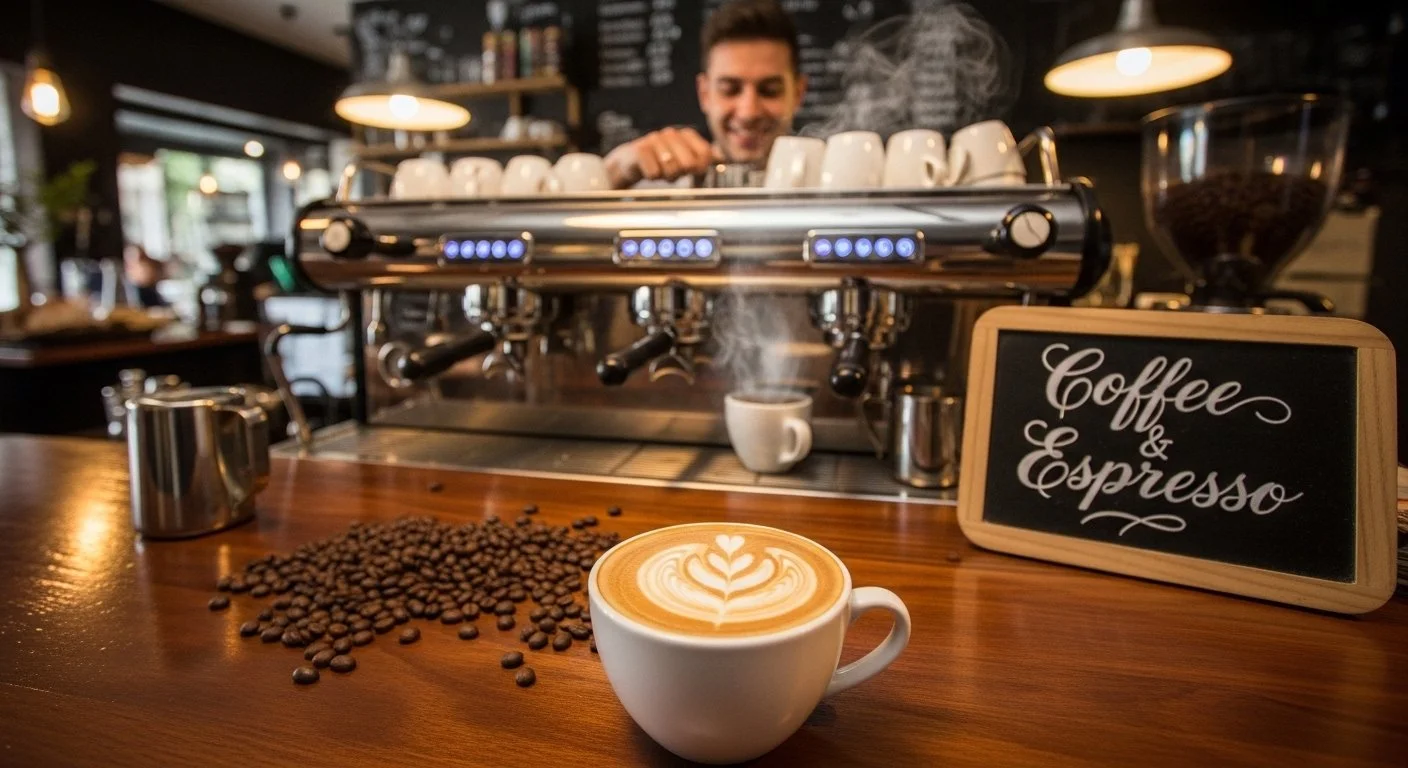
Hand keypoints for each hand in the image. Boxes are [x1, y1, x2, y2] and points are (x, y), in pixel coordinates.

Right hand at [604, 127, 719, 187]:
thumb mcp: (683, 159)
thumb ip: (703, 158)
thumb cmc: (660, 160)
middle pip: (690, 164)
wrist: (630, 160)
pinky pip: (655, 174)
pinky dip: (653, 177)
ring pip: (672, 170)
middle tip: (672, 173)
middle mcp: (672, 134)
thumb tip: (722, 159)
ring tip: (660, 170)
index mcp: (686, 135)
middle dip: (682, 174)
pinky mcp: (641, 150)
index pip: (706, 154)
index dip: (702, 169)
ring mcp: (655, 140)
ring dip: (667, 176)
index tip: (695, 176)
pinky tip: (648, 170)